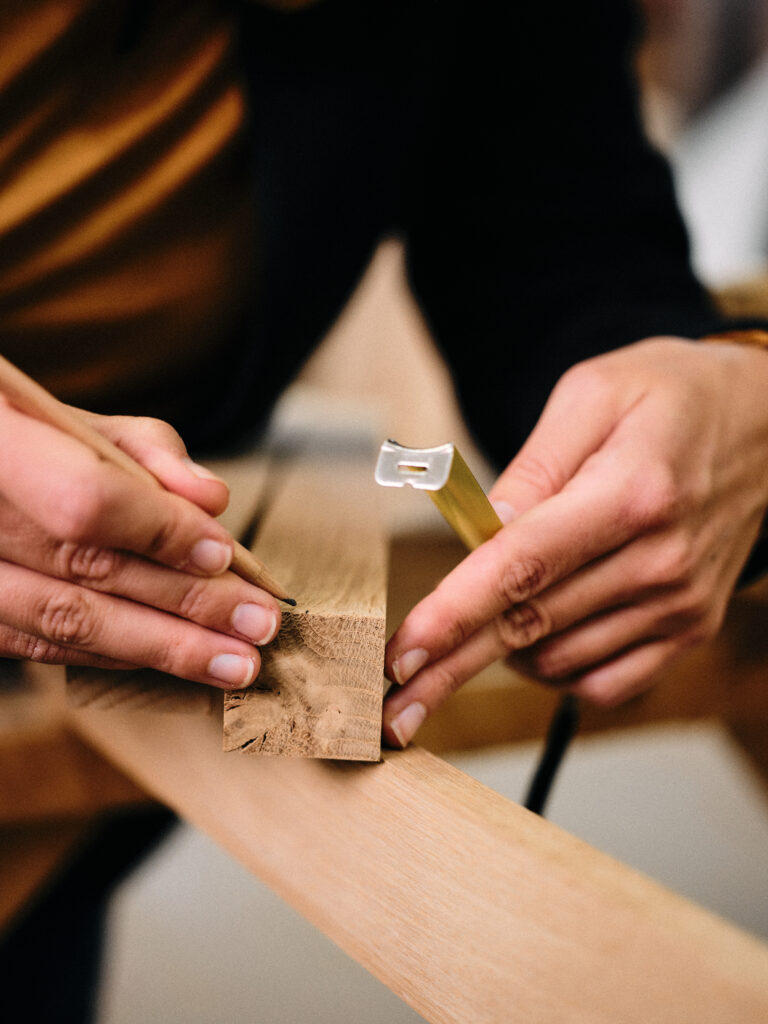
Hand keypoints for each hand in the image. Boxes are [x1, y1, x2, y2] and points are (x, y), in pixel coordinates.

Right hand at [0, 398, 280, 686]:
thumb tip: (213, 500)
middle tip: (260, 624)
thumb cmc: (27, 434)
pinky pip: (46, 645)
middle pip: (89, 573)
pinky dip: (119, 653)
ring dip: (164, 648)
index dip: (161, 531)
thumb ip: (150, 450)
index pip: (87, 501)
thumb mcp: (81, 420)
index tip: (224, 555)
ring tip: (235, 662)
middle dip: (188, 603)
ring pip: (68, 622)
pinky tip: (176, 660)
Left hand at [383, 337, 767, 746]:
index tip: (400, 655)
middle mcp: (660, 561)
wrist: (766, 424)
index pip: (522, 568)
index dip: (454, 616)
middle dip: (449, 668)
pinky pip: (604, 681)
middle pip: (529, 627)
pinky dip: (556, 671)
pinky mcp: (690, 629)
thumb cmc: (670, 397)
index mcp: (630, 494)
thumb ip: (531, 470)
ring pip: (558, 660)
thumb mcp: (591, 395)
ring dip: (501, 654)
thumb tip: (481, 535)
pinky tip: (535, 642)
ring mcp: (680, 604)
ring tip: (476, 626)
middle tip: (392, 708)